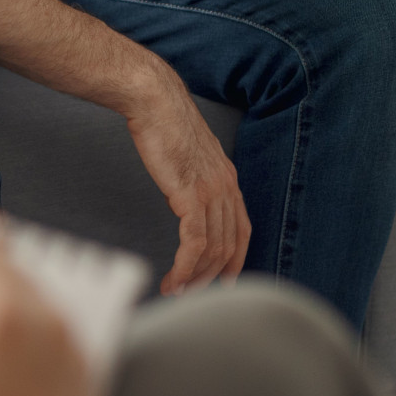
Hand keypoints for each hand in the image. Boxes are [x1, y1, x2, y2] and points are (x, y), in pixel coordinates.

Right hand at [124, 60, 249, 294]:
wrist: (153, 101)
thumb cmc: (163, 121)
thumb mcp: (187, 152)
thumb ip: (193, 173)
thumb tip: (184, 189)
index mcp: (227, 177)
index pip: (242, 228)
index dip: (235, 259)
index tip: (224, 280)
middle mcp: (226, 187)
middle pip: (229, 245)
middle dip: (212, 275)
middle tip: (194, 294)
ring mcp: (211, 192)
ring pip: (213, 249)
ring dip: (196, 277)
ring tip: (178, 291)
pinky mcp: (191, 196)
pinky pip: (195, 243)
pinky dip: (185, 267)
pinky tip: (174, 278)